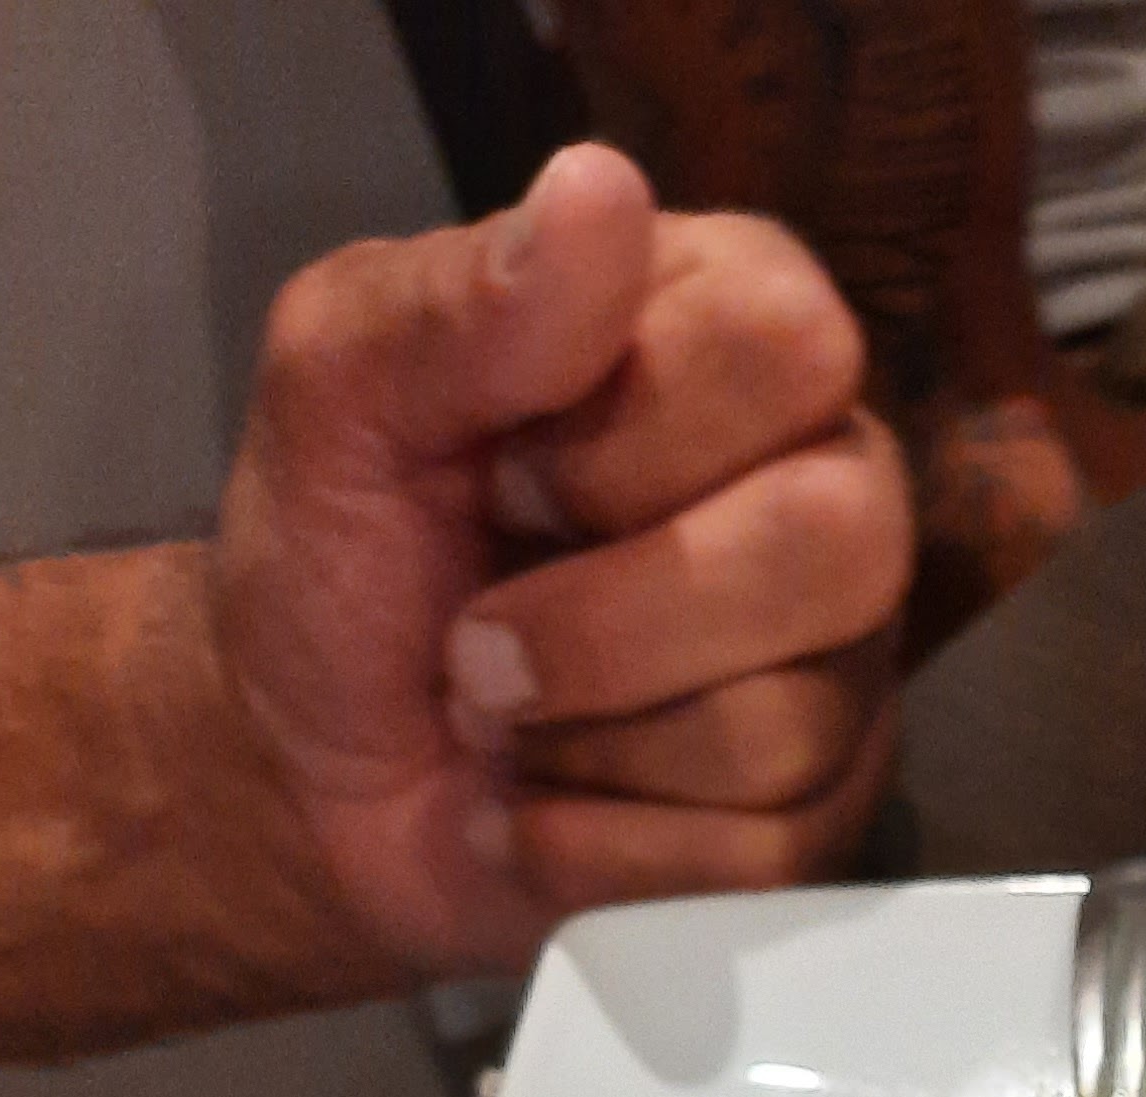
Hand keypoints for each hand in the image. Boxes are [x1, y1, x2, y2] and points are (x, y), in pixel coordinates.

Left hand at [213, 145, 910, 976]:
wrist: (308, 780)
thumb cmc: (340, 556)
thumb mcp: (336, 393)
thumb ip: (451, 299)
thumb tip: (597, 191)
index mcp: (730, 336)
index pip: (788, 347)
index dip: (631, 431)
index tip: (503, 468)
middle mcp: (825, 491)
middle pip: (837, 543)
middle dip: (610, 618)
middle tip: (479, 635)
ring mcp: (836, 673)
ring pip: (787, 722)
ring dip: (583, 740)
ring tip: (502, 720)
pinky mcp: (814, 829)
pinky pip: (755, 856)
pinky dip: (594, 849)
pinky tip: (538, 812)